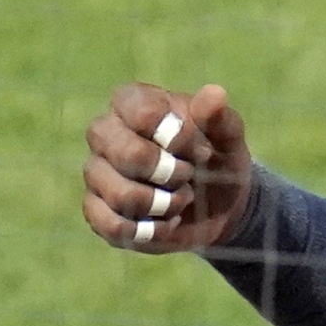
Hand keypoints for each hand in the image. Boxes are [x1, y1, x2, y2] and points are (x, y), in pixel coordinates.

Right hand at [81, 82, 253, 253]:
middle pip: (125, 153)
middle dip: (167, 173)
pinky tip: (167, 222)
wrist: (217, 206)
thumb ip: (220, 118)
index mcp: (133, 102)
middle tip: (188, 176)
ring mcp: (97, 172)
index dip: (175, 137)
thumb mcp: (228, 139)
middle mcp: (106, 133)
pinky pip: (112, 226)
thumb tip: (214, 94)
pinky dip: (150, 231)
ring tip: (181, 200)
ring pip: (119, 195)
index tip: (201, 150)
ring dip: (163, 204)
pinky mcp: (97, 210)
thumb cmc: (217, 159)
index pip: (141, 112)